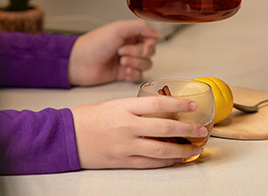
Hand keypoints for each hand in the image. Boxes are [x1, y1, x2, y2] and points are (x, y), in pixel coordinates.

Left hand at [68, 20, 159, 85]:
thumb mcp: (118, 28)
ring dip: (135, 63)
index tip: (143, 45)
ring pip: (146, 64)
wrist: (79, 63)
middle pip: (150, 52)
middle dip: (138, 53)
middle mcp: (130, 46)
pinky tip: (124, 71)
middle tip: (122, 52)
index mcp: (130, 33)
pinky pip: (139, 76)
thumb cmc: (94, 44)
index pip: (151, 38)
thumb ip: (141, 27)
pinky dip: (133, 74)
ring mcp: (127, 61)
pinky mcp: (123, 74)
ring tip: (121, 62)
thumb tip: (158, 32)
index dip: (149, 43)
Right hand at [72, 96, 208, 168]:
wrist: (66, 137)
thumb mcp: (115, 105)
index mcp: (124, 107)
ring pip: (161, 149)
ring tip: (196, 147)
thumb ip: (137, 108)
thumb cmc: (90, 118)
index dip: (179, 103)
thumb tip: (165, 110)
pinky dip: (167, 162)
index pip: (158, 103)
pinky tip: (177, 159)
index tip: (193, 104)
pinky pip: (150, 163)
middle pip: (165, 127)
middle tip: (202, 130)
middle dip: (188, 129)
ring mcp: (125, 146)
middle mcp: (127, 126)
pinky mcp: (122, 161)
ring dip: (182, 149)